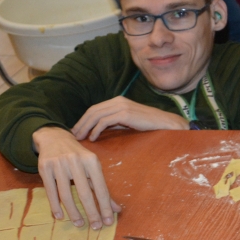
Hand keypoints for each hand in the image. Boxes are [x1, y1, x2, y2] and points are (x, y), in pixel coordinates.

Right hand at [33, 126, 121, 228]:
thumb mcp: (92, 168)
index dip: (105, 207)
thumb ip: (103, 189)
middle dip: (91, 212)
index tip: (108, 222)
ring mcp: (59, 164)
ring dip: (73, 212)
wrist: (54, 137)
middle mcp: (75, 161)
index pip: (100, 188)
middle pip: (84, 193)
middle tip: (96, 227)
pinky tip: (60, 216)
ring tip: (79, 224)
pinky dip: (55, 205)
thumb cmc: (78, 156)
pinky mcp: (44, 167)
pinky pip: (51, 191)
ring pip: (66, 194)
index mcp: (91, 161)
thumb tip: (116, 210)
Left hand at [72, 96, 188, 140]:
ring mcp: (121, 106)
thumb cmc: (149, 126)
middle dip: (81, 123)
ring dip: (85, 127)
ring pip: (96, 115)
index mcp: (118, 101)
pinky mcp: (125, 113)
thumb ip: (115, 123)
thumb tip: (100, 130)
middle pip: (93, 111)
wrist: (166, 124)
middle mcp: (118, 100)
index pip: (95, 109)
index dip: (84, 119)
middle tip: (73, 135)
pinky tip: (93, 138)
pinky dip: (96, 130)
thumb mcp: (129, 122)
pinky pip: (104, 121)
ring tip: (80, 138)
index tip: (77, 130)